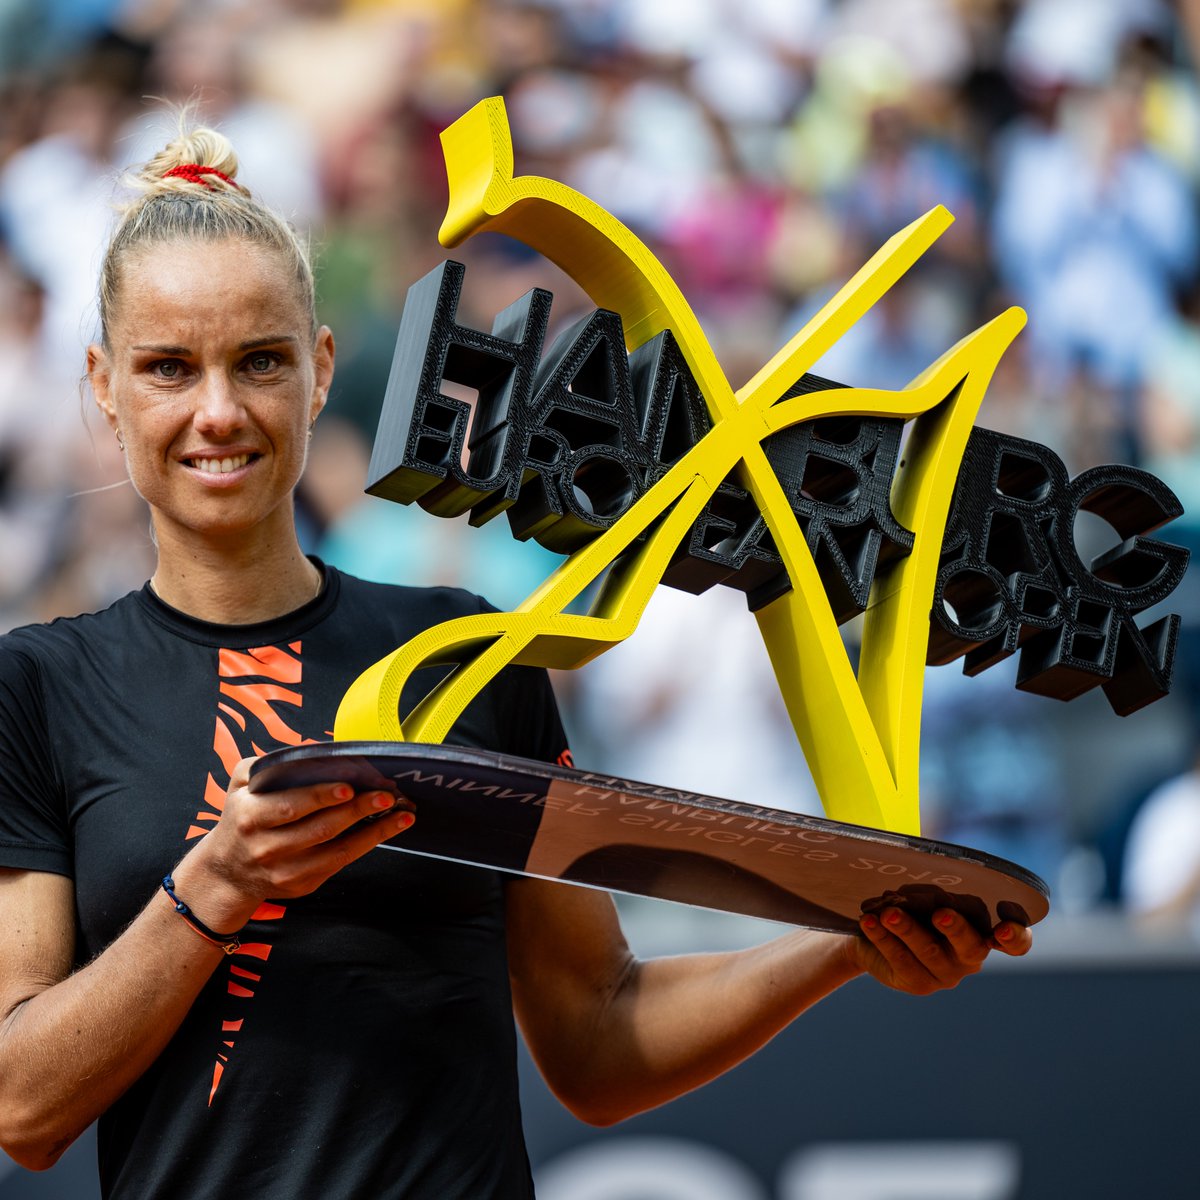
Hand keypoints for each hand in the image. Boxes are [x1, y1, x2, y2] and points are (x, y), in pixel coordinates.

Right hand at [174, 757, 414, 929]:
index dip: (320, 797)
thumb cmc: (242, 818)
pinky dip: (367, 845)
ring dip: (375, 831)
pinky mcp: (303, 884)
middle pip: (319, 829)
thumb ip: (266, 765)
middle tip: (386, 795)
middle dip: (357, 811)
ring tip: (402, 814)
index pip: (290, 806)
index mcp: (251, 817)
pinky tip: (388, 829)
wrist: (228, 872)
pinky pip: (340, 863)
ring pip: (337, 851)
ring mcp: (286, 871)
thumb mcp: (240, 786)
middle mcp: (267, 847)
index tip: (348, 786)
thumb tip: (311, 752)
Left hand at [848, 906, 1030, 995]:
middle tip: (940, 913)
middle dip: (957, 928)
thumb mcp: (926, 897)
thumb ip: (935, 894)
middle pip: (971, 946)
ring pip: (929, 951)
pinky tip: (870, 922)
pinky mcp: (918, 983)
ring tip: (889, 914)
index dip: (1016, 937)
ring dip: (907, 929)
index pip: (1016, 942)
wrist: (874, 934)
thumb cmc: (911, 908)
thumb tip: (925, 882)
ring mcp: (945, 974)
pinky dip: (883, 937)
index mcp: (983, 932)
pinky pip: (900, 958)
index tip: (1003, 930)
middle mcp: (970, 957)